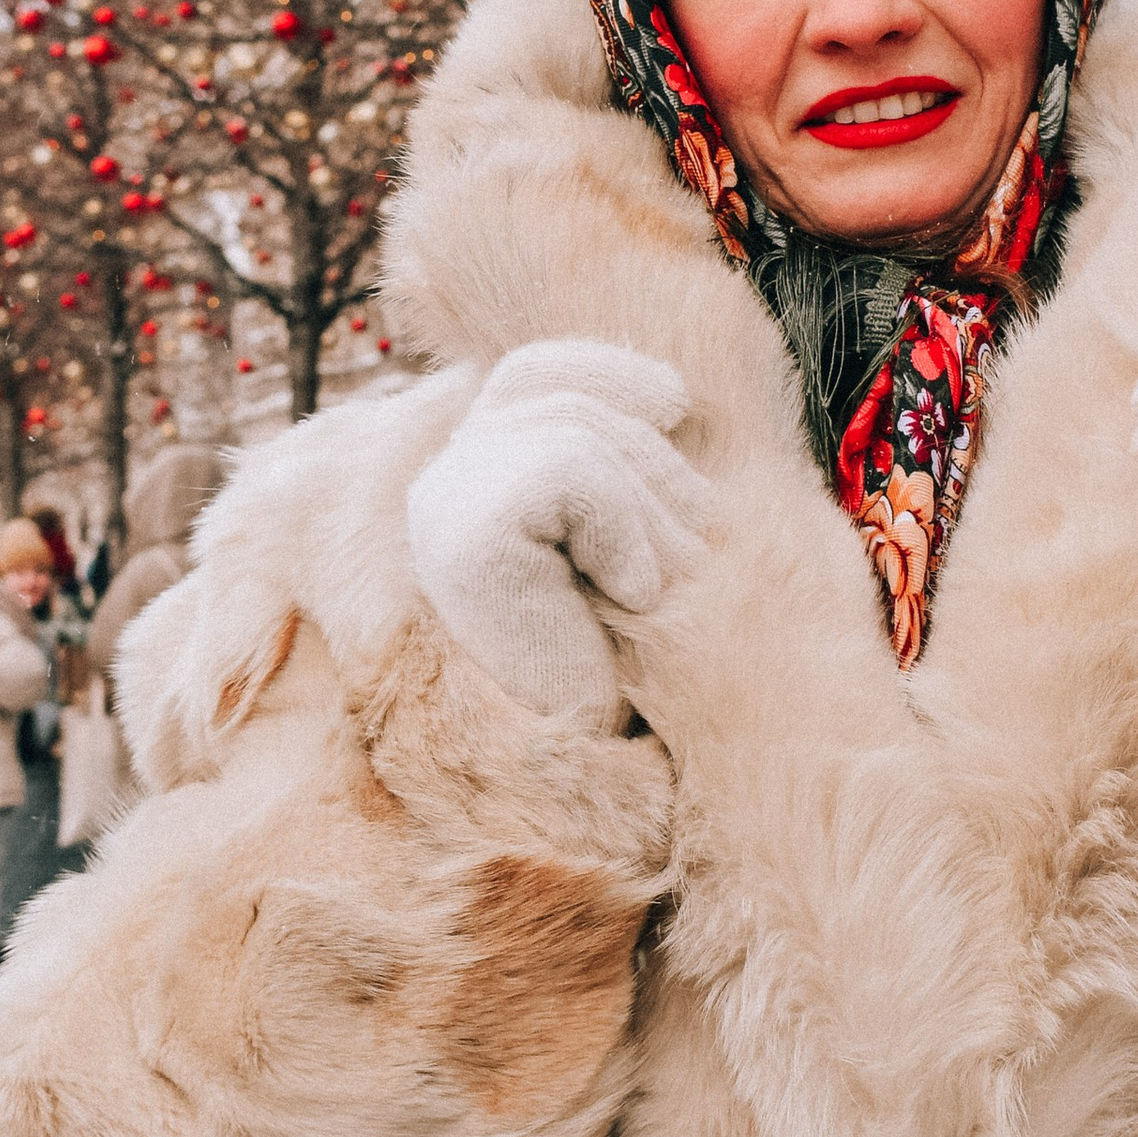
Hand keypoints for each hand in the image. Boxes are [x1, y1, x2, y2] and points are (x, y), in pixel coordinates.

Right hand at [407, 341, 712, 727]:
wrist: (595, 767)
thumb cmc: (625, 656)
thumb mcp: (628, 540)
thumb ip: (621, 466)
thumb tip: (674, 389)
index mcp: (475, 478)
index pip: (533, 372)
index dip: (606, 369)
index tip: (675, 403)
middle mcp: (443, 484)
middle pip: (568, 402)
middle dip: (654, 465)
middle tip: (694, 548)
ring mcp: (444, 508)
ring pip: (575, 433)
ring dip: (649, 512)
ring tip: (659, 585)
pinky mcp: (464, 538)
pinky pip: (570, 473)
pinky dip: (623, 530)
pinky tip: (630, 593)